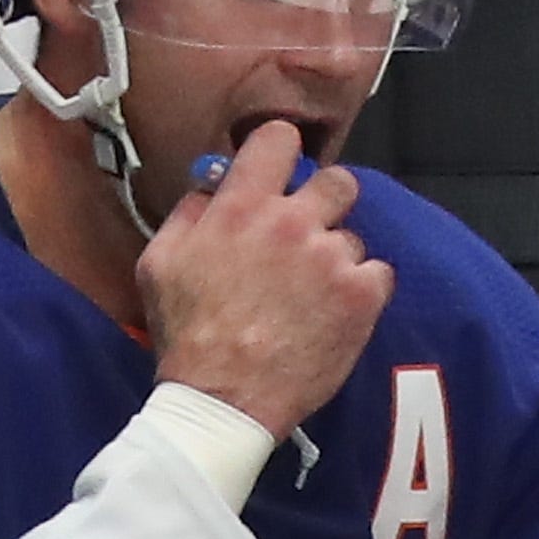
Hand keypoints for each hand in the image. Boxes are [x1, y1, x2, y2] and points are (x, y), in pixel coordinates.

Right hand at [138, 119, 391, 438]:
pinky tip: (334, 313)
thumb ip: (188, 212)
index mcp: (242, 207)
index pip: (279, 138)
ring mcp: (332, 257)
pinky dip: (362, 290)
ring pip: (352, 236)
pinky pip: (378, 272)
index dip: (281, 151)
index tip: (279, 173)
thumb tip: (213, 184)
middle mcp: (292, 222)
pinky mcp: (362, 295)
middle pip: (337, 180)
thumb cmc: (187, 335)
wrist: (224, 401)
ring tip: (311, 295)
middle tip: (307, 234)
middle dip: (325, 202)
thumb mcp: (160, 263)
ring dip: (336, 258)